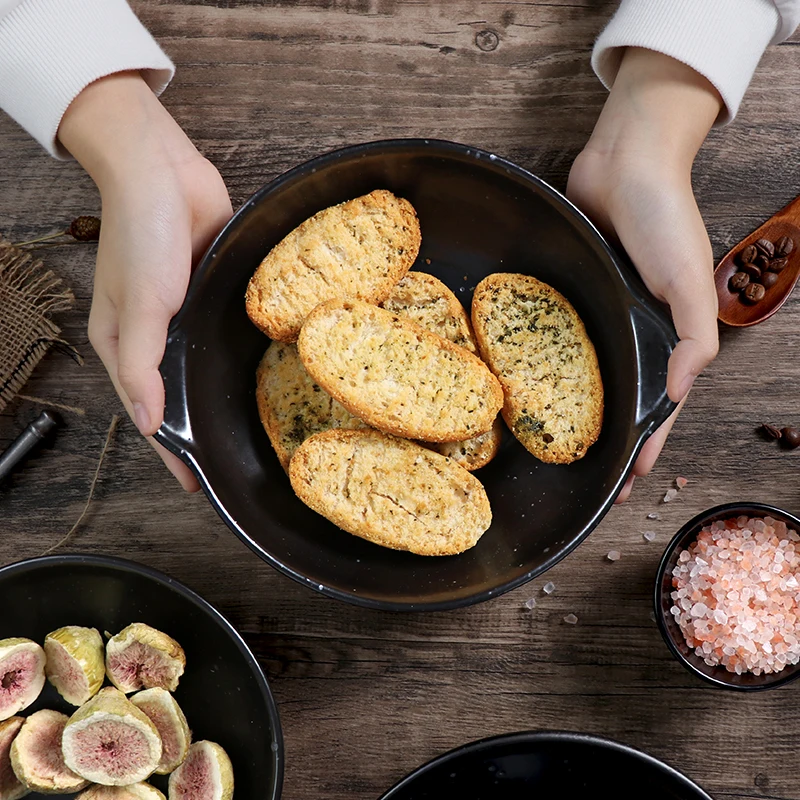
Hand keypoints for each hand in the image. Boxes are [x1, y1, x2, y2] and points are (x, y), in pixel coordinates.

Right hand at [59, 72, 231, 490]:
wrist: (164, 174)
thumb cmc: (141, 235)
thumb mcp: (139, 307)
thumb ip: (142, 366)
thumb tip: (146, 420)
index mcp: (124, 345)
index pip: (148, 411)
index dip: (169, 448)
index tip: (193, 481)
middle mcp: (154, 336)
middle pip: (177, 395)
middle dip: (198, 428)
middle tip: (229, 461)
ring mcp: (184, 316)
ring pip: (202, 367)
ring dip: (217, 395)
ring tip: (246, 427)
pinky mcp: (210, 295)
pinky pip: (222, 334)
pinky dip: (233, 356)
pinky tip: (254, 372)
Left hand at [567, 48, 722, 501]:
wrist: (624, 164)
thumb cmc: (665, 217)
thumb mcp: (691, 278)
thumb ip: (695, 335)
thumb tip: (681, 389)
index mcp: (670, 335)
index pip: (660, 404)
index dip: (647, 445)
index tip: (627, 483)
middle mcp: (636, 331)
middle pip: (624, 398)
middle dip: (610, 441)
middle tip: (585, 478)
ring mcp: (603, 315)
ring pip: (592, 375)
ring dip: (581, 411)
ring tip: (559, 447)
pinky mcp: (572, 295)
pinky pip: (561, 338)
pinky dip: (552, 365)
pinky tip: (535, 388)